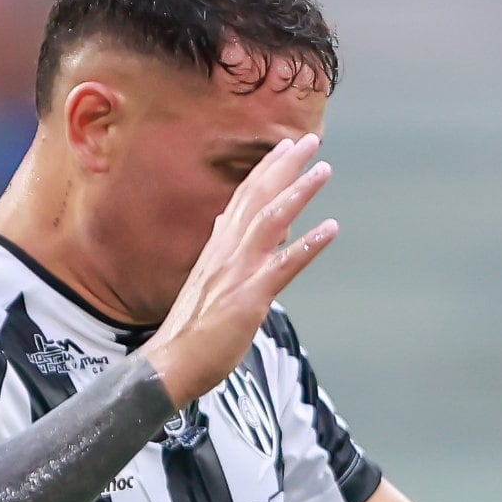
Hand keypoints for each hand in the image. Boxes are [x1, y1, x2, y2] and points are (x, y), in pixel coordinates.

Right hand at [144, 136, 338, 406]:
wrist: (171, 362)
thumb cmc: (191, 328)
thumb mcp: (207, 281)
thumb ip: (220, 251)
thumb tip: (225, 223)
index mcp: (218, 247)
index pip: (243, 198)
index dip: (265, 170)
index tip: (284, 147)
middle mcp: (227, 251)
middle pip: (257, 197)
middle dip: (284, 166)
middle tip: (309, 139)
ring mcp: (238, 272)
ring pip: (271, 221)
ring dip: (298, 192)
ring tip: (323, 169)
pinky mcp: (250, 297)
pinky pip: (284, 266)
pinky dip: (308, 245)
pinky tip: (330, 228)